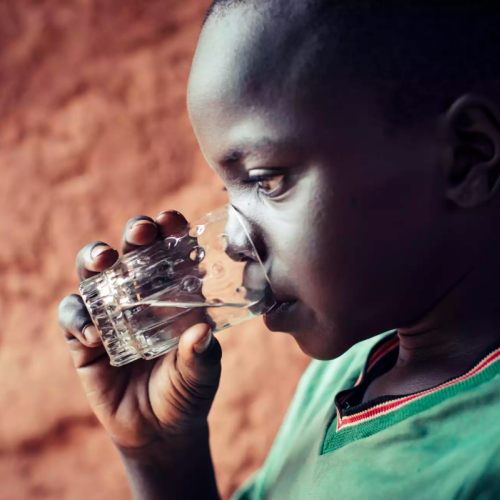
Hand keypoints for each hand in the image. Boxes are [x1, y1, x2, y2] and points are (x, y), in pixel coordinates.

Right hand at [58, 211, 222, 451]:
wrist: (159, 430)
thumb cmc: (187, 391)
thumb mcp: (203, 373)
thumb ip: (202, 356)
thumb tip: (201, 334)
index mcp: (175, 294)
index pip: (172, 251)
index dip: (171, 230)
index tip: (172, 220)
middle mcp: (141, 295)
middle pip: (132, 251)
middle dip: (134, 234)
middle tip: (141, 232)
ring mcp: (111, 313)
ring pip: (94, 273)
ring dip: (94, 258)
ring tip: (103, 262)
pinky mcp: (86, 337)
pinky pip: (73, 315)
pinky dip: (78, 317)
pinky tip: (93, 333)